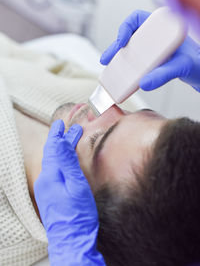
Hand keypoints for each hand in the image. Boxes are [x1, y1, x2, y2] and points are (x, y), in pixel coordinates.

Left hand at [34, 120, 105, 265]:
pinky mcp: (49, 196)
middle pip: (51, 154)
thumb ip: (68, 162)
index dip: (59, 134)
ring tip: (65, 141)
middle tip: (65, 128)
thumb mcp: (77, 185)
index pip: (53, 148)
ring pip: (51, 162)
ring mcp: (46, 189)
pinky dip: (58, 160)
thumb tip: (60, 141)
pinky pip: (52, 171)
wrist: (71, 241)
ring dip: (59, 149)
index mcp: (50, 176)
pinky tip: (63, 162)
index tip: (62, 123)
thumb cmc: (78, 215)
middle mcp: (44, 180)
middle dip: (58, 139)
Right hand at [100, 10, 199, 91]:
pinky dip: (125, 66)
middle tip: (107, 59)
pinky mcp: (150, 60)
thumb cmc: (196, 64)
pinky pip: (133, 61)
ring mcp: (151, 48)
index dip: (125, 28)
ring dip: (117, 57)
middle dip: (115, 47)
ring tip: (109, 67)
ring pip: (129, 49)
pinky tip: (119, 75)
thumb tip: (144, 83)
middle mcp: (154, 36)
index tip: (122, 41)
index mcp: (163, 26)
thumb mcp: (181, 67)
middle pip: (129, 36)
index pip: (137, 19)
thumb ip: (164, 74)